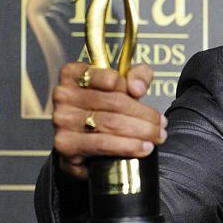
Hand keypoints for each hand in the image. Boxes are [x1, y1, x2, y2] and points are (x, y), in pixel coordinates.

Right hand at [52, 62, 166, 179]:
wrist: (83, 141)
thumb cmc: (105, 107)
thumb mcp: (124, 85)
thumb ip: (137, 76)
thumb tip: (137, 88)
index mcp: (74, 74)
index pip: (111, 78)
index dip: (131, 87)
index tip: (145, 96)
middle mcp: (63, 94)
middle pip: (115, 103)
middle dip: (145, 115)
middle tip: (161, 124)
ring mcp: (61, 120)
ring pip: (111, 123)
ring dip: (141, 131)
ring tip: (157, 136)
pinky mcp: (65, 144)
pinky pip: (102, 144)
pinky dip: (127, 146)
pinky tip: (144, 148)